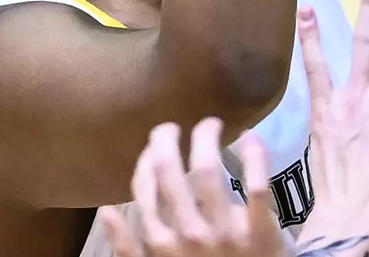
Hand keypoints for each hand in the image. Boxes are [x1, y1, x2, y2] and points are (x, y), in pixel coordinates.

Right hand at [99, 118, 286, 256]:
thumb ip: (131, 250)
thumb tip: (107, 211)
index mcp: (160, 244)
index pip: (144, 190)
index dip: (146, 160)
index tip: (154, 144)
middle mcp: (188, 235)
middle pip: (169, 171)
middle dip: (166, 139)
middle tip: (172, 126)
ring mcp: (225, 233)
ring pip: (208, 172)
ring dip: (205, 138)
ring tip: (210, 124)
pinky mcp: (261, 233)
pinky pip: (258, 187)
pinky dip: (255, 156)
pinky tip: (252, 137)